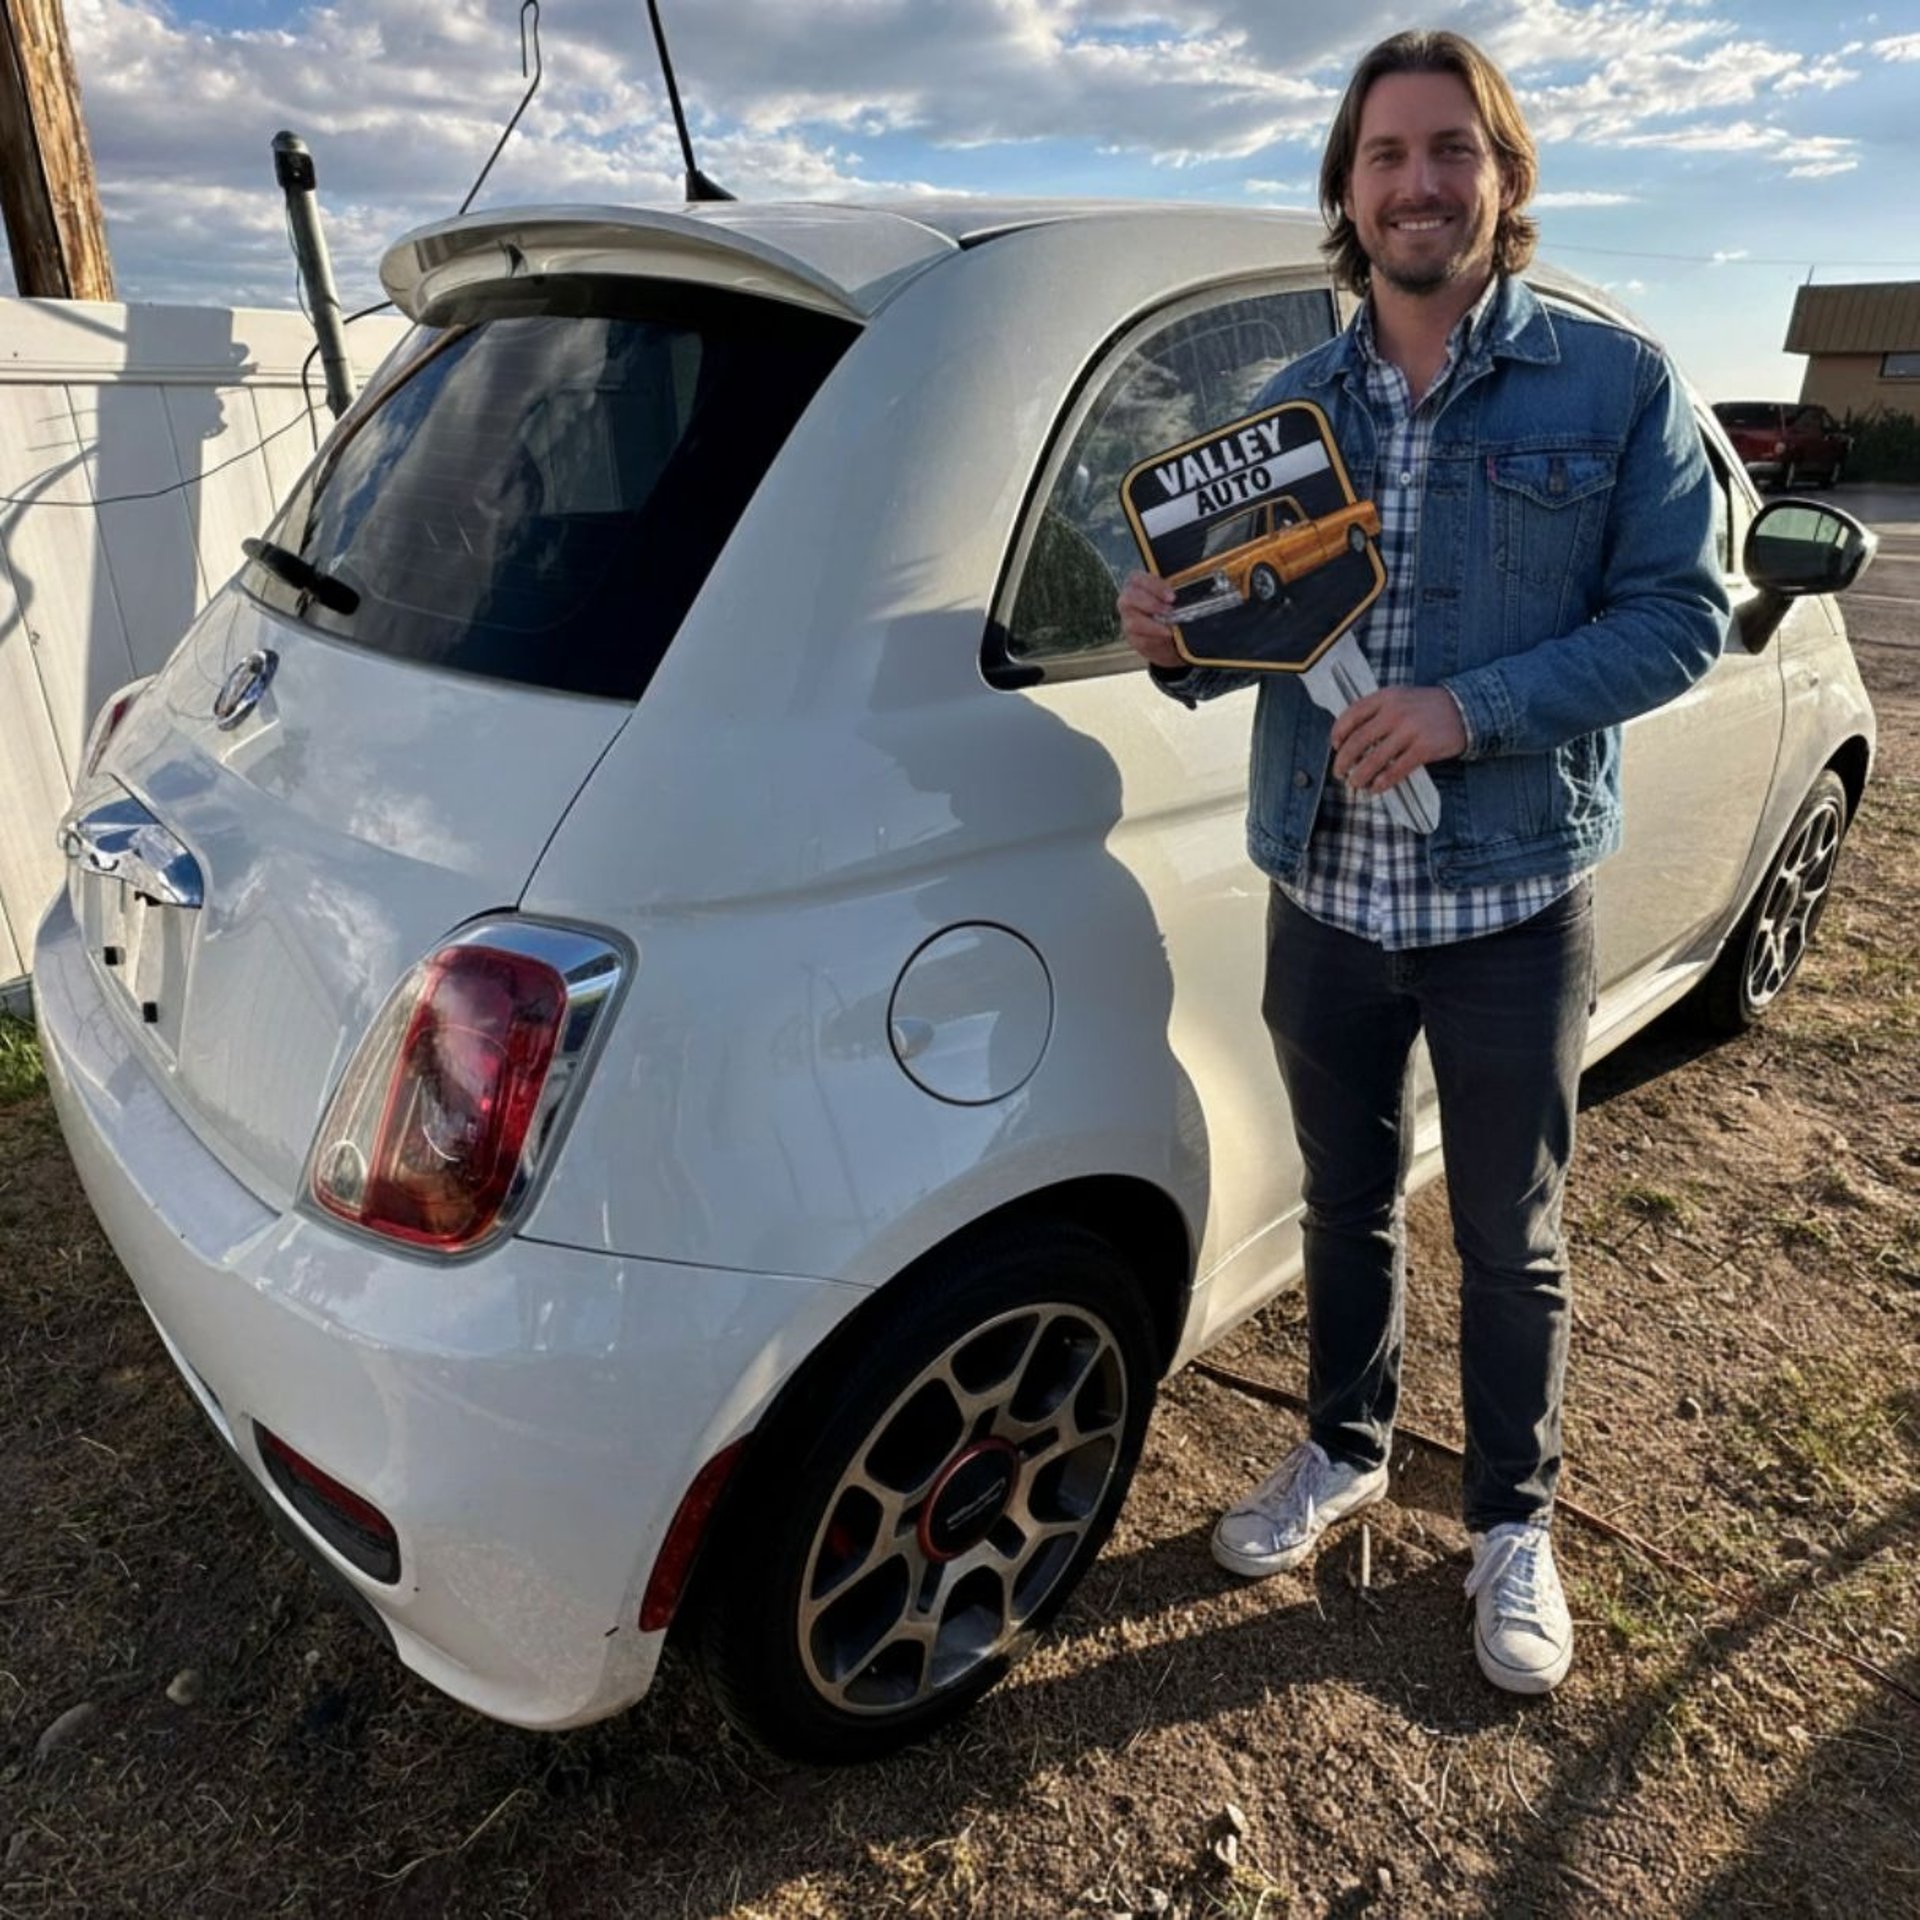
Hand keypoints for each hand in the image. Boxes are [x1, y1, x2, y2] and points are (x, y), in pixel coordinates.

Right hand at [1117, 570, 1183, 669]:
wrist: (1172, 638)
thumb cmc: (1174, 611)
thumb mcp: (1176, 595)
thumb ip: (1182, 586)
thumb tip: (1207, 576)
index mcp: (1138, 585)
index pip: (1137, 578)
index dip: (1153, 586)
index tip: (1171, 596)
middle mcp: (1129, 602)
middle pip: (1128, 598)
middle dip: (1151, 604)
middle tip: (1169, 610)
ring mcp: (1129, 621)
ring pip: (1132, 623)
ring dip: (1153, 625)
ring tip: (1170, 627)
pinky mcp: (1134, 639)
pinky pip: (1140, 640)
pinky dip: (1155, 639)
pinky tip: (1167, 637)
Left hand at [1329, 686, 1466, 793]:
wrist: (1464, 709)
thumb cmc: (1426, 708)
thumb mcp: (1400, 698)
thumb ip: (1376, 711)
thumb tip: (1349, 738)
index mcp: (1386, 697)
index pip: (1351, 715)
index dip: (1338, 733)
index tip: (1334, 746)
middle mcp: (1395, 712)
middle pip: (1358, 740)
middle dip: (1343, 760)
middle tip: (1339, 772)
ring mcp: (1410, 730)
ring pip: (1374, 759)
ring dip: (1360, 775)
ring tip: (1354, 784)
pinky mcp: (1424, 748)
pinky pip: (1396, 770)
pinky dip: (1382, 782)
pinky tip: (1376, 788)